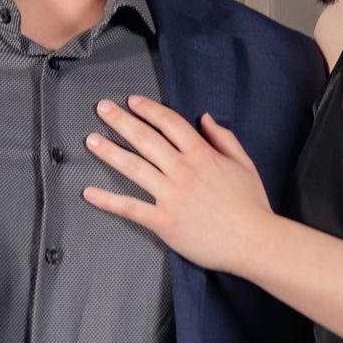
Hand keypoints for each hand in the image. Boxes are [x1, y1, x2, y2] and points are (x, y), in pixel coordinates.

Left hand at [81, 96, 273, 274]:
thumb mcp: (244, 164)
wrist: (254, 241)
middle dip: (121, 120)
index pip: (170, 123)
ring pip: (134, 167)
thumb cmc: (251, 205)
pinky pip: (130, 208)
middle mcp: (183, 171)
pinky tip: (89, 192)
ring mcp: (171, 196)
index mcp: (202, 155)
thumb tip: (205, 118)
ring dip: (109, 152)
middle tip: (101, 108)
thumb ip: (223, 138)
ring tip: (91, 140)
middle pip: (145, 139)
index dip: (149, 109)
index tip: (132, 101)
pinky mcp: (163, 221)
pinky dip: (108, 200)